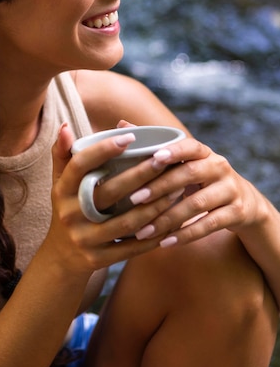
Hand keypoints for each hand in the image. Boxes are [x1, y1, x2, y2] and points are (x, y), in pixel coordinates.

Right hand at [46, 124, 182, 271]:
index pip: (80, 164)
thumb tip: (66, 126)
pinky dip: (154, 234)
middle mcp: (70, 215)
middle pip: (109, 192)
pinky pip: (132, 247)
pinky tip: (173, 219)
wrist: (61, 258)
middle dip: (140, 174)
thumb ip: (63, 154)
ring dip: (155, 205)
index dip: (103, 149)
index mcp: (61, 190)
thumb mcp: (60, 183)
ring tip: (177, 188)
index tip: (129, 136)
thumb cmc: (69, 208)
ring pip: (127, 221)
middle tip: (164, 159)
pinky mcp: (99, 259)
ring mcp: (84, 239)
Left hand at [125, 134, 265, 246]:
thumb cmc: (201, 179)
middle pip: (190, 174)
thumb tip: (121, 124)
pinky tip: (165, 242)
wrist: (244, 204)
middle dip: (160, 186)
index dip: (173, 151)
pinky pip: (209, 225)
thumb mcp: (185, 162)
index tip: (153, 158)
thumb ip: (155, 145)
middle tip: (134, 198)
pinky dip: (186, 234)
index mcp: (204, 152)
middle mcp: (219, 167)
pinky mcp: (236, 213)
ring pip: (197, 204)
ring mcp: (230, 190)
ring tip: (143, 230)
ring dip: (168, 218)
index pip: (190, 146)